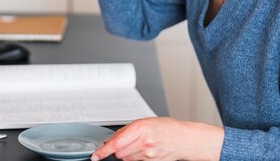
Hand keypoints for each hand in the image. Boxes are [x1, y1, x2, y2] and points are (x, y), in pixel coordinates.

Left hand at [91, 117, 224, 160]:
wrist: (184, 139)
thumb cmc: (166, 127)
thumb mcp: (144, 122)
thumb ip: (126, 131)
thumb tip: (109, 140)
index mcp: (141, 128)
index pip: (116, 143)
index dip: (103, 151)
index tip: (96, 156)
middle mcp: (144, 142)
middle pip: (119, 152)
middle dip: (117, 148)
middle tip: (126, 141)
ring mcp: (148, 155)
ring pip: (125, 158)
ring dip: (126, 153)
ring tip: (138, 144)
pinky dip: (134, 157)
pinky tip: (142, 150)